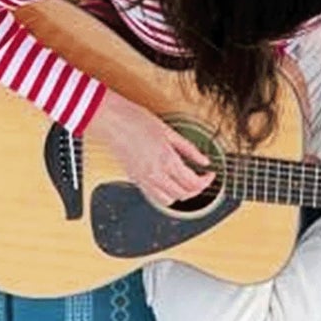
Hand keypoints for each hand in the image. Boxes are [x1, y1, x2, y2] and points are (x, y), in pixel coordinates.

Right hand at [88, 87, 214, 205]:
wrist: (111, 120)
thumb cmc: (135, 119)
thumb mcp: (169, 131)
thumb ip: (189, 149)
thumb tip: (204, 160)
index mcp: (167, 160)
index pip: (193, 183)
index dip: (206, 181)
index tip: (209, 175)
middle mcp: (156, 174)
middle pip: (184, 195)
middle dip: (196, 190)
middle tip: (200, 179)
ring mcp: (144, 179)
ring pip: (169, 200)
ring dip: (180, 195)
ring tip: (184, 183)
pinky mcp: (135, 180)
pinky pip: (154, 196)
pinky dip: (164, 194)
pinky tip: (167, 183)